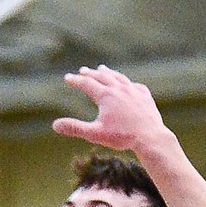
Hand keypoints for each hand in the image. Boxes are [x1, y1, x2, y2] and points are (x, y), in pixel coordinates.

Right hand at [53, 64, 171, 153]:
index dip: (76, 81)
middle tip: (83, 70)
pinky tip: (128, 84)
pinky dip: (127, 83)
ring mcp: (134, 91)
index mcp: (106, 95)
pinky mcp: (145, 96)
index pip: (87, 84)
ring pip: (119, 77)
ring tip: (103, 69)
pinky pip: (135, 85)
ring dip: (109, 73)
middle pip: (102, 77)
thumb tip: (55, 125)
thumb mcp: (95, 134)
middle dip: (91, 73)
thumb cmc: (122, 137)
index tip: (67, 78)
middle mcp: (119, 89)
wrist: (150, 137)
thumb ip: (75, 128)